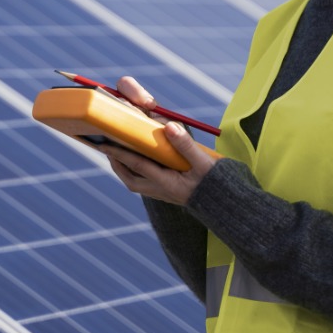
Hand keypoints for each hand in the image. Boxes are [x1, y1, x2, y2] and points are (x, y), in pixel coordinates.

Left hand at [104, 77, 217, 204]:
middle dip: (117, 164)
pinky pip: (146, 183)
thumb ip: (185, 145)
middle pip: (131, 180)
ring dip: (125, 169)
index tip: (104, 143)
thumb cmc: (216, 184)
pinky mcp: (169, 193)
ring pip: (137, 183)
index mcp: (167, 183)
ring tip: (117, 154)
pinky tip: (139, 161)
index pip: (137, 165)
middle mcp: (162, 191)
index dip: (119, 153)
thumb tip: (168, 126)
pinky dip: (137, 171)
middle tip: (106, 148)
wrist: (227, 206)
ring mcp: (165, 194)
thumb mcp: (203, 163)